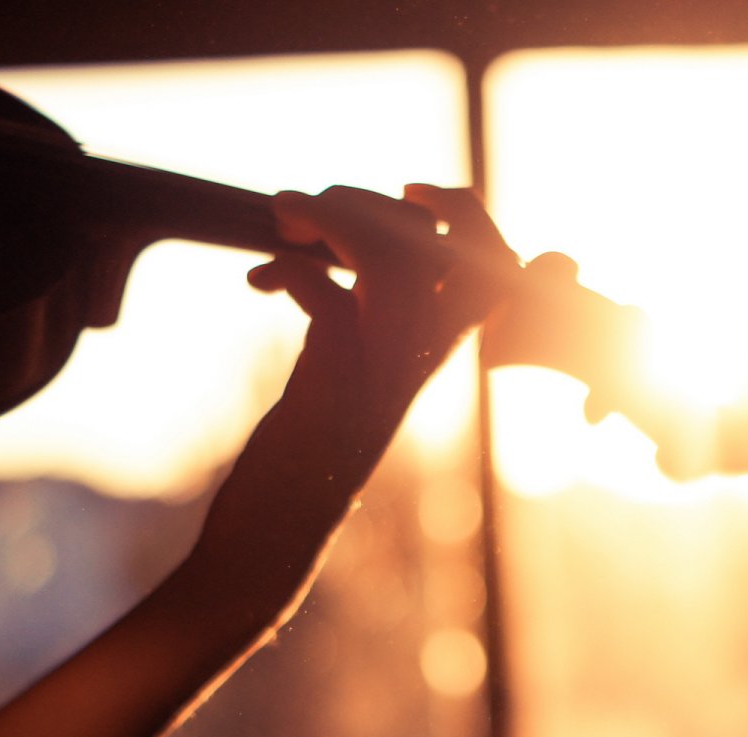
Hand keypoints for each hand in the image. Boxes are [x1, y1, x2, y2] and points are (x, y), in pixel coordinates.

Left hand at [188, 185, 516, 616]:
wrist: (277, 529)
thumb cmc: (304, 455)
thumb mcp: (345, 373)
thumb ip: (359, 320)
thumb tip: (339, 257)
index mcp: (430, 355)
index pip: (490, 264)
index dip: (463, 214)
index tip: (408, 195)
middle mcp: (418, 359)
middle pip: (437, 245)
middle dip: (370, 203)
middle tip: (309, 211)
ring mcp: (381, 369)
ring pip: (392, 256)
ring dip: (333, 217)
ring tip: (284, 219)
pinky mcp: (334, 379)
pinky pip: (324, 291)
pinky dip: (285, 268)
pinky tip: (257, 285)